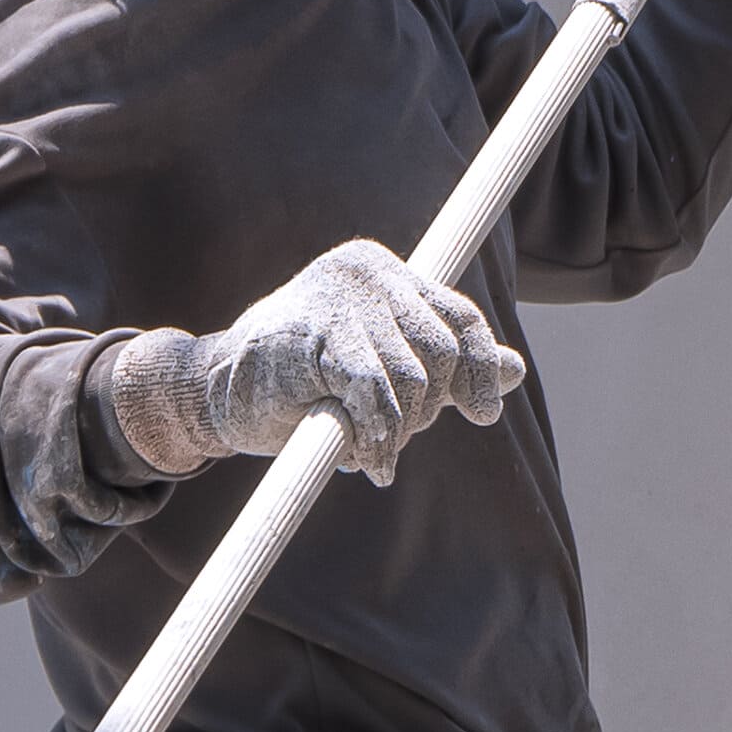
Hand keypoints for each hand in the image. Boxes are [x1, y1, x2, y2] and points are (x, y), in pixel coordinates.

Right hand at [102, 237, 524, 489]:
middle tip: (397, 441)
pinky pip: (370, 391)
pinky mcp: (306, 336)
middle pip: (439, 352)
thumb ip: (446, 366)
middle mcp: (364, 272)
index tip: (485, 416)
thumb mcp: (384, 366)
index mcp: (385, 271)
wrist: (216, 393)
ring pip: (409, 377)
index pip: (459, 319)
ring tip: (374, 452)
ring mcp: (333, 300)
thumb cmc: (305, 380)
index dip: (480, 370)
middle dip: (429, 409)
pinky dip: (377, 434)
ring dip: (400, 430)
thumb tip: (516, 370)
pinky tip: (367, 459)